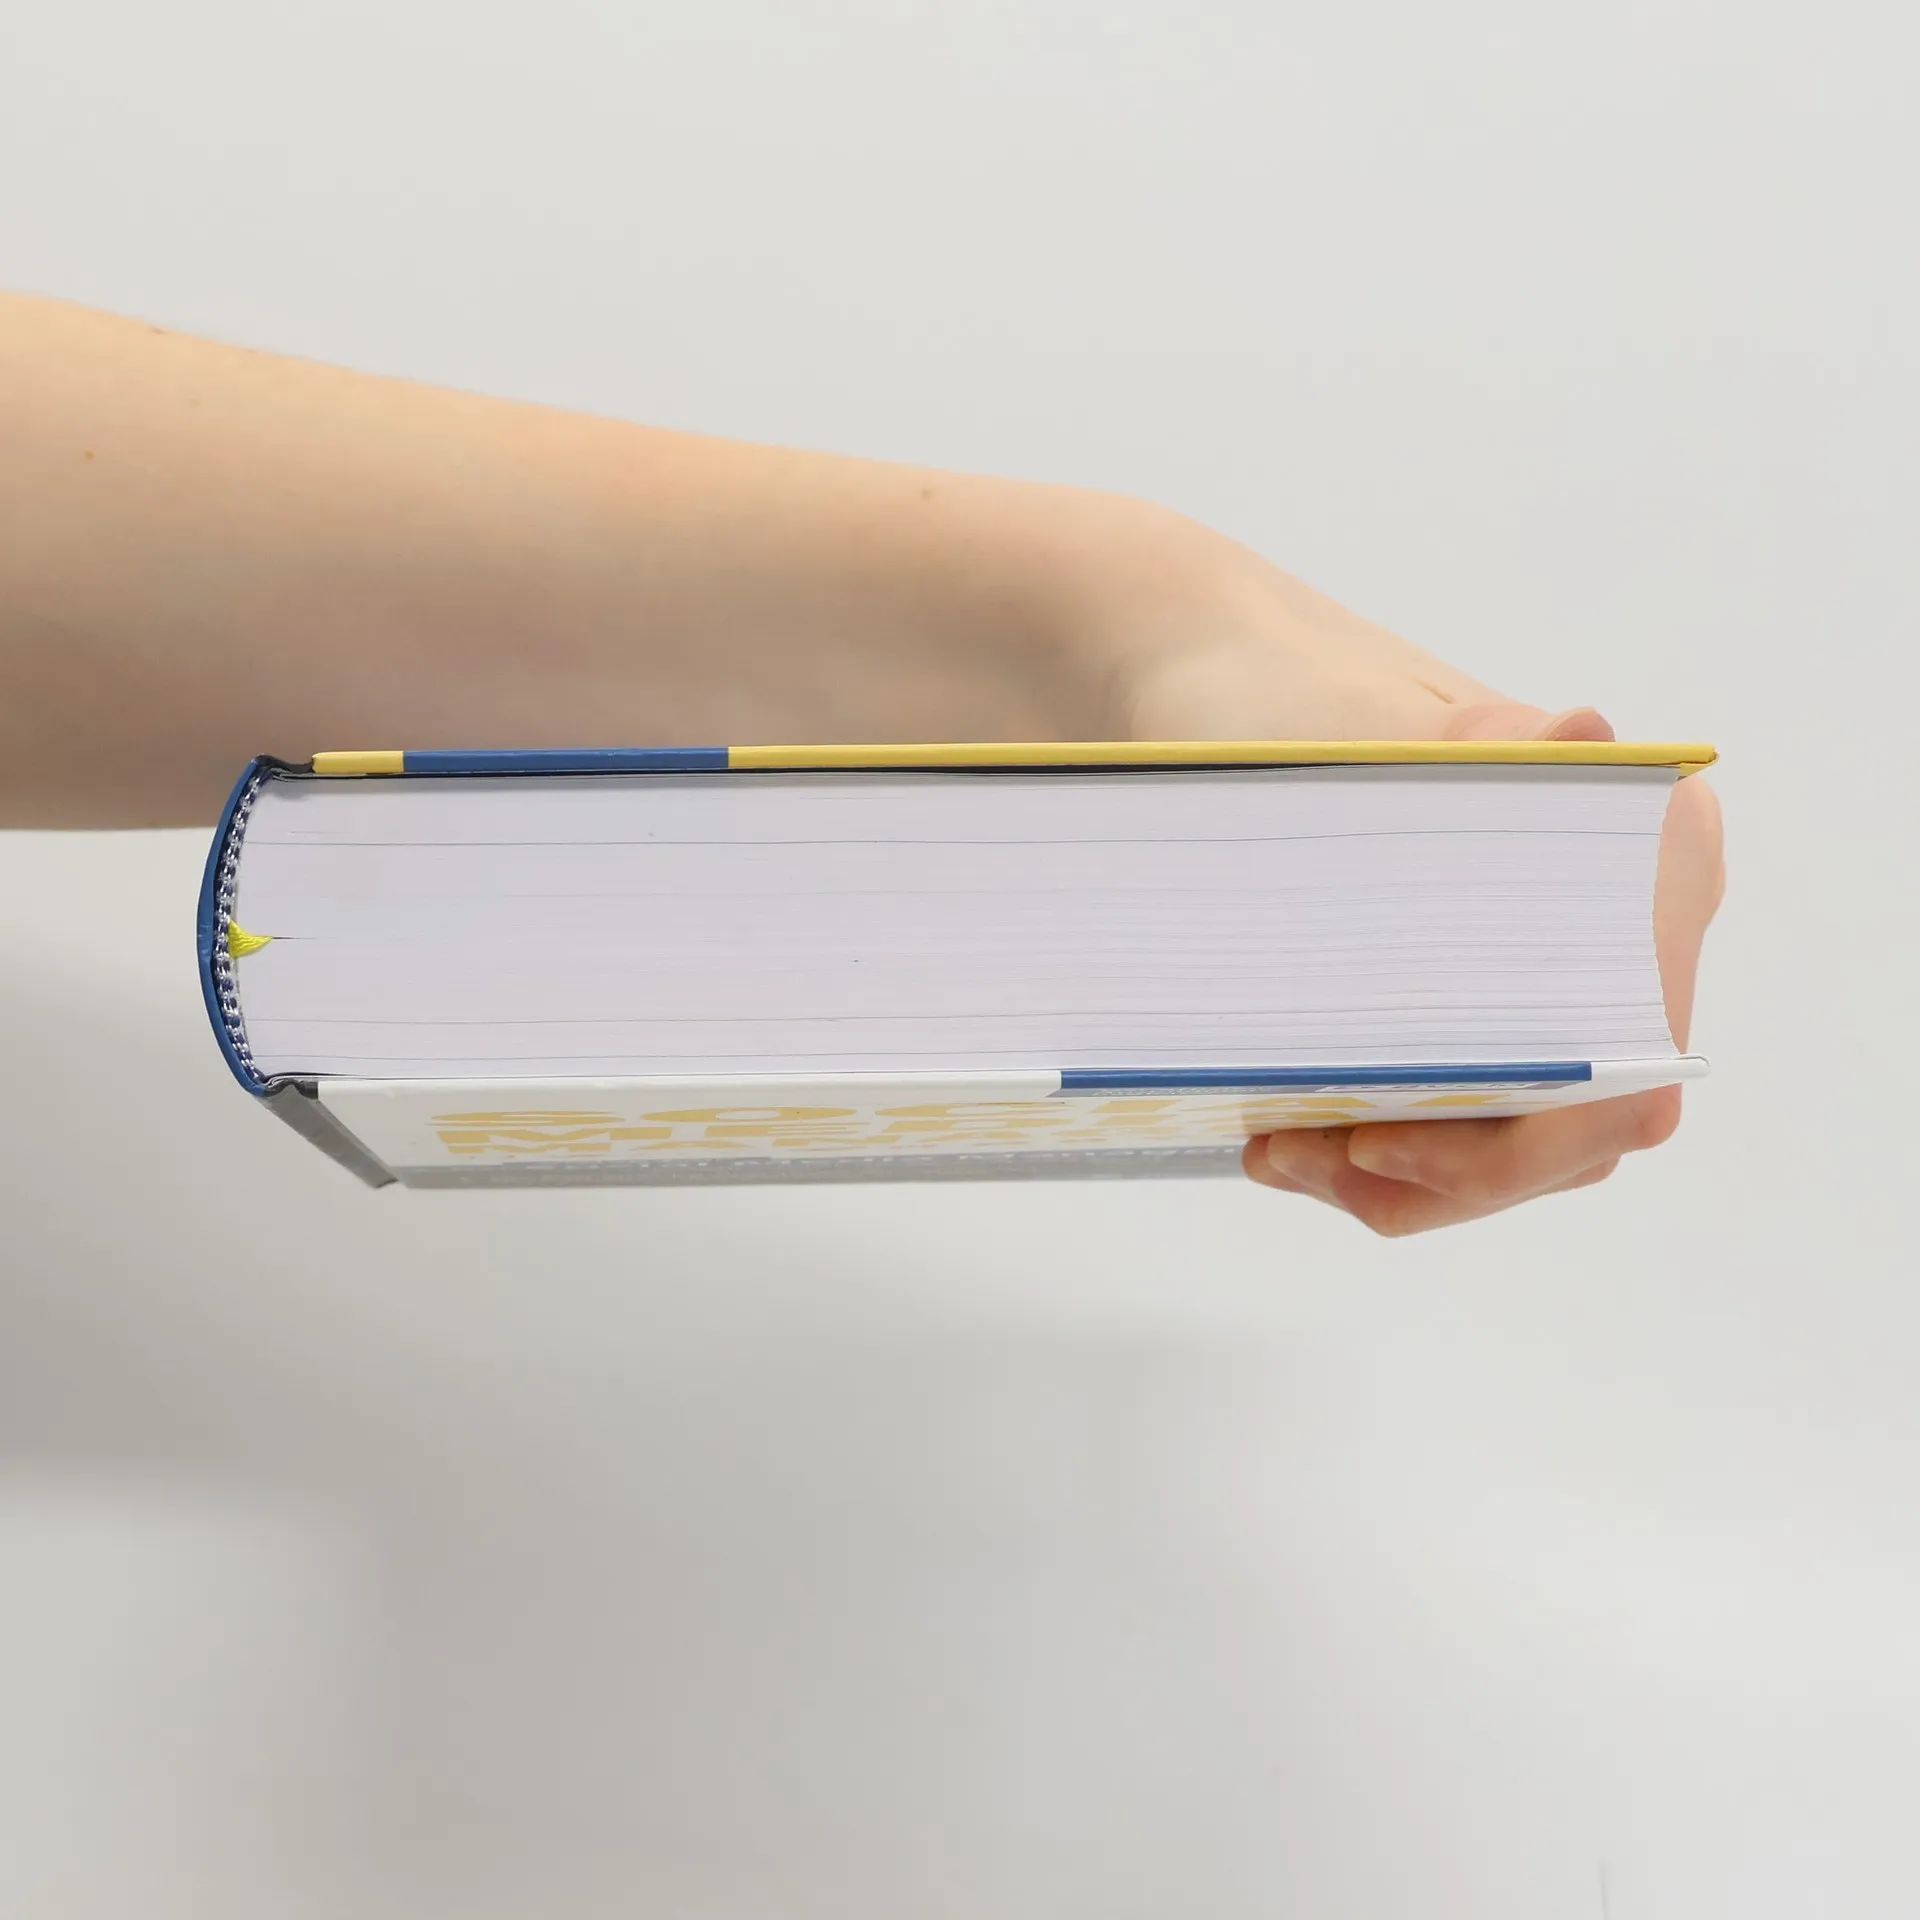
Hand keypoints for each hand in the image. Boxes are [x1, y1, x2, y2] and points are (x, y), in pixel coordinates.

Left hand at [1091, 518, 1725, 1235]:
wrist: (1200, 677)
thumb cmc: (1277, 695)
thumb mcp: (1358, 732)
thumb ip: (1477, 755)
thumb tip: (1591, 734)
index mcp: (1647, 847)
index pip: (1624, 1071)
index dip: (1515, 1143)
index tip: (1379, 1143)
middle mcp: (1630, 918)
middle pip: (1575, 1126)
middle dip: (1440, 1171)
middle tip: (1290, 1158)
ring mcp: (1556, 963)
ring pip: (1520, 1132)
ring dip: (1405, 1171)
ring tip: (1278, 1151)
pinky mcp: (1481, 993)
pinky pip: (1470, 1110)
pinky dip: (1390, 1144)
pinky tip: (1296, 1135)